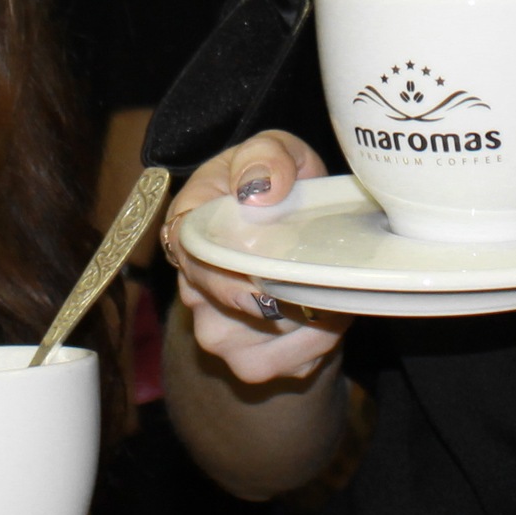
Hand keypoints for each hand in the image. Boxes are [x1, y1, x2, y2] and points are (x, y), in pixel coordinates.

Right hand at [162, 131, 349, 384]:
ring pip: (263, 347)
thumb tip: (260, 191)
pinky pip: (289, 365)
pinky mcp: (250, 362)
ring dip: (309, 323)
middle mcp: (193, 289)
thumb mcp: (274, 149)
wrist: (296, 230)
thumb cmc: (277, 185)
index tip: (266, 283)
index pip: (192, 263)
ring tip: (329, 288)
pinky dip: (319, 343)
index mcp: (186, 232)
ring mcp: (217, 333)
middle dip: (284, 300)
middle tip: (323, 275)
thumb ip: (265, 157)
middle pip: (229, 314)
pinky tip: (326, 313)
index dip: (227, 279)